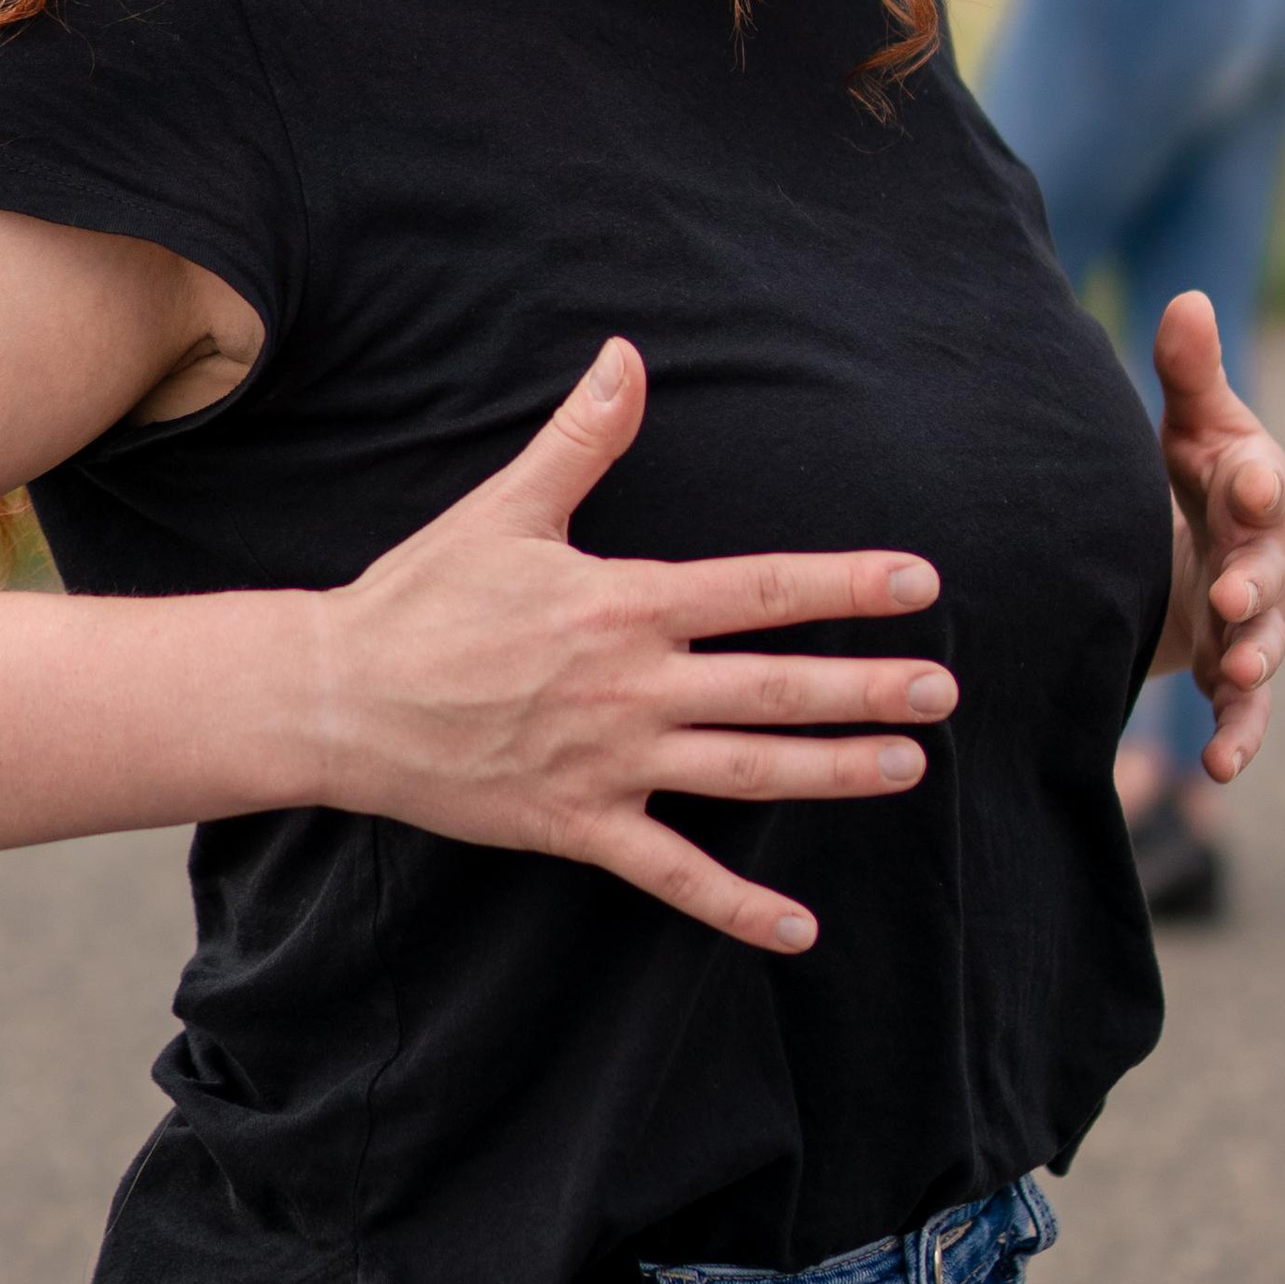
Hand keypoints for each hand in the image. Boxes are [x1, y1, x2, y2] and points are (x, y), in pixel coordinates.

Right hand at [317, 338, 950, 954]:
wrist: (339, 697)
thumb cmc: (422, 597)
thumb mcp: (504, 508)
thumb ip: (579, 437)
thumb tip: (626, 355)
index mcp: (622, 604)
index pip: (760, 589)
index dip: (845, 584)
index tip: (919, 583)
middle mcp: (630, 686)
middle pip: (772, 686)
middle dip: (866, 687)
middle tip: (945, 690)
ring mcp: (609, 763)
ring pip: (745, 772)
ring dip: (832, 772)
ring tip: (908, 768)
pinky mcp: (577, 826)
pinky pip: (672, 875)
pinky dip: (736, 908)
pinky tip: (800, 928)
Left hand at [1150, 291, 1284, 783]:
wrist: (1223, 546)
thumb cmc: (1208, 476)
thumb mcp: (1196, 425)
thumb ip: (1192, 374)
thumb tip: (1187, 299)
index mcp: (1261, 493)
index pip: (1262, 482)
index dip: (1254, 480)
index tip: (1243, 475)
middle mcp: (1273, 560)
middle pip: (1272, 570)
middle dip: (1256, 579)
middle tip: (1232, 589)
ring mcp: (1263, 622)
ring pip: (1267, 642)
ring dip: (1254, 655)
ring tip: (1237, 666)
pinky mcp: (1244, 672)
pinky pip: (1248, 710)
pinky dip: (1239, 737)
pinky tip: (1219, 768)